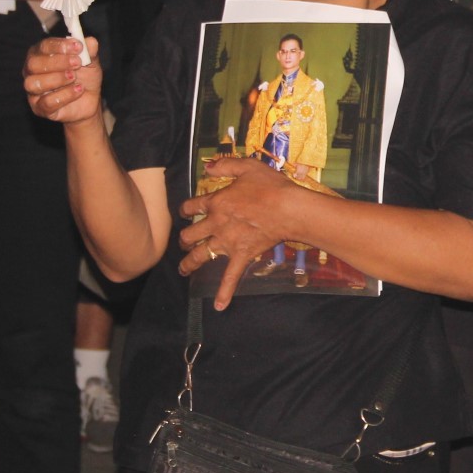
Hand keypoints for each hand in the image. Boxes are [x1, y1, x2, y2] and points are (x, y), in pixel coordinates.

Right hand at [23, 37, 102, 124]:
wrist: (90, 101)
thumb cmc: (85, 77)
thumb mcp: (91, 62)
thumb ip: (90, 52)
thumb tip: (90, 41)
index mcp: (41, 54)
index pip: (43, 46)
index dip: (59, 46)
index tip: (78, 47)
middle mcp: (32, 71)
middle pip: (33, 64)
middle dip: (57, 62)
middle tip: (77, 63)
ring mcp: (33, 90)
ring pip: (34, 83)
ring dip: (57, 79)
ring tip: (74, 78)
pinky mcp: (39, 108)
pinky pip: (46, 102)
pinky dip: (64, 96)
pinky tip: (78, 90)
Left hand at [177, 155, 301, 307]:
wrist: (288, 208)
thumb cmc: (270, 186)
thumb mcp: (247, 167)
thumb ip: (225, 166)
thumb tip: (207, 167)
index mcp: (216, 203)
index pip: (191, 207)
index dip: (186, 209)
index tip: (186, 211)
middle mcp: (216, 224)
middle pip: (191, 234)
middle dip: (185, 239)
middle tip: (185, 242)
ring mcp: (228, 242)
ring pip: (202, 256)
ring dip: (190, 263)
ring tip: (183, 269)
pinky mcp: (242, 256)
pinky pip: (231, 277)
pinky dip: (225, 292)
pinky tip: (219, 306)